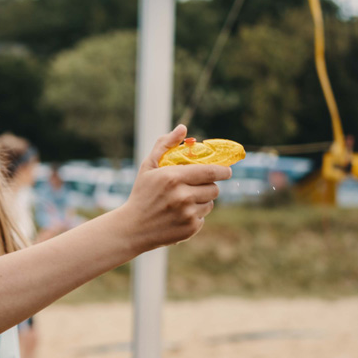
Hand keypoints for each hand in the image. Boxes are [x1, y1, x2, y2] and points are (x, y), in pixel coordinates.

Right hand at [117, 125, 230, 250]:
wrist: (131, 228)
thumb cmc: (141, 194)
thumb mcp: (148, 168)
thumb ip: (165, 145)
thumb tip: (182, 128)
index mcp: (173, 177)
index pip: (211, 171)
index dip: (223, 171)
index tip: (226, 171)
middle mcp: (182, 196)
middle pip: (214, 188)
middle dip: (208, 186)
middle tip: (197, 187)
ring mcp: (187, 213)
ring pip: (210, 203)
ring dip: (202, 201)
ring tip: (184, 202)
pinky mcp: (190, 228)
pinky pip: (203, 218)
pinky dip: (195, 216)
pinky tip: (179, 216)